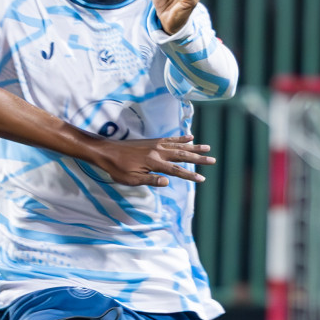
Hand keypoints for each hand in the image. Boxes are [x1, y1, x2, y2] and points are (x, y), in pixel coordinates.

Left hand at [94, 134, 212, 186]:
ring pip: (179, 145)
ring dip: (194, 146)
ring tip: (207, 147)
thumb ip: (150, 180)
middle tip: (213, 160)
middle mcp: (157, 151)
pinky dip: (181, 138)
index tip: (202, 179)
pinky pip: (170, 139)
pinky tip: (190, 137)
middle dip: (199, 158)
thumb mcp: (131, 179)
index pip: (176, 171)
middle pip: (182, 155)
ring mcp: (155, 144)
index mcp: (153, 162)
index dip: (190, 175)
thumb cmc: (117, 168)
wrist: (106, 151)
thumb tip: (167, 182)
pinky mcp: (152, 141)